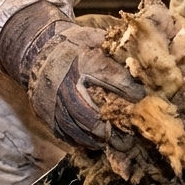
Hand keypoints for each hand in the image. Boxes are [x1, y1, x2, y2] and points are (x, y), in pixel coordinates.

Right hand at [0, 1, 144, 148]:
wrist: (37, 50)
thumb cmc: (74, 45)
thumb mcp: (94, 38)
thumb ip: (117, 50)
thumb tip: (144, 59)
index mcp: (84, 62)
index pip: (115, 80)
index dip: (133, 92)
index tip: (147, 101)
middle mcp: (67, 83)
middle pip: (93, 113)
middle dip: (114, 128)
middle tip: (132, 138)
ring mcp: (54, 101)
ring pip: (78, 127)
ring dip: (99, 140)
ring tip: (117, 145)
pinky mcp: (47, 113)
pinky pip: (64, 133)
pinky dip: (81, 141)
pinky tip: (96, 144)